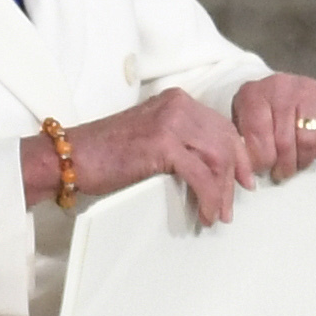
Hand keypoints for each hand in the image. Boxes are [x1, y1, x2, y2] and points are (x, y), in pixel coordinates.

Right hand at [21, 88, 252, 224]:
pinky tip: (205, 212)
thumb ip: (180, 141)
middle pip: (225, 141)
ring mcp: (171, 123)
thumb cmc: (106, 153)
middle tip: (233, 205)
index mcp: (177, 101)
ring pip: (217, 158)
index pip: (221, 126)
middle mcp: (178, 105)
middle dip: (234, 176)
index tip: (244, 180)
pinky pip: (200, 174)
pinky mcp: (163, 145)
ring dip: (222, 192)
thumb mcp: (151, 135)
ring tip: (219, 214)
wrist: (71, 156)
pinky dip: (208, 197)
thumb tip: (210, 166)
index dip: (238, 155)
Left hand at [231, 73, 315, 181]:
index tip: (262, 170)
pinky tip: (314, 150)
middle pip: (284, 143)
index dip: (261, 162)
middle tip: (280, 173)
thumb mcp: (241, 118)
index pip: (258, 136)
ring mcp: (310, 91)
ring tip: (296, 163)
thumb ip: (241, 140)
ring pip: (308, 142)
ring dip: (302, 161)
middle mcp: (283, 88)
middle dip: (283, 167)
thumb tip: (248, 171)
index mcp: (254, 94)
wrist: (282, 86)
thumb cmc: (261, 107)